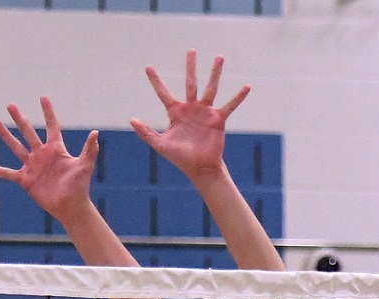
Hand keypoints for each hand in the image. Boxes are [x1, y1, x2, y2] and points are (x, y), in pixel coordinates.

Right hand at [0, 97, 97, 227]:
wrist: (70, 206)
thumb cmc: (79, 186)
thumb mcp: (85, 166)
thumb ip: (89, 149)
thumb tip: (95, 133)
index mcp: (56, 149)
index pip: (51, 126)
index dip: (48, 112)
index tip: (43, 97)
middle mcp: (42, 154)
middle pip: (28, 132)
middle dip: (19, 119)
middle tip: (10, 105)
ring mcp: (32, 166)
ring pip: (16, 147)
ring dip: (6, 136)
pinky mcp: (25, 179)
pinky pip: (7, 173)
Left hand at [131, 50, 249, 180]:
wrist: (198, 168)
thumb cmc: (179, 157)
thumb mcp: (160, 144)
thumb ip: (146, 132)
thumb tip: (131, 119)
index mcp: (175, 112)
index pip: (163, 93)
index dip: (155, 80)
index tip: (147, 67)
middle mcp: (191, 108)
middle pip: (190, 83)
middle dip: (190, 67)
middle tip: (190, 50)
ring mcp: (205, 112)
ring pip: (210, 88)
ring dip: (214, 73)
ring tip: (219, 57)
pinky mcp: (218, 119)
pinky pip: (229, 106)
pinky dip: (238, 97)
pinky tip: (246, 87)